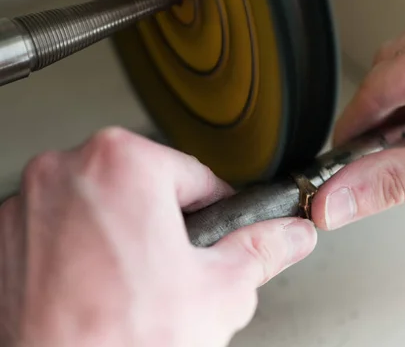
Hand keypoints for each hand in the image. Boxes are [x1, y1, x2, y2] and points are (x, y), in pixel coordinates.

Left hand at [0, 128, 316, 346]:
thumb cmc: (128, 342)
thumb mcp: (222, 288)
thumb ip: (263, 248)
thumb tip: (289, 235)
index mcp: (122, 163)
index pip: (195, 175)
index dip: (214, 212)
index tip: (212, 234)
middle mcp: (65, 171)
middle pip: (146, 188)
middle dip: (166, 226)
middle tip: (173, 270)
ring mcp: (26, 205)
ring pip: (103, 207)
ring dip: (125, 237)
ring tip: (136, 283)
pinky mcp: (4, 240)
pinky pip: (63, 230)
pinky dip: (83, 252)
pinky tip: (99, 288)